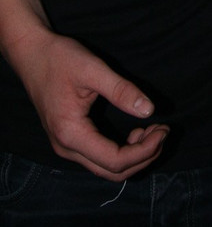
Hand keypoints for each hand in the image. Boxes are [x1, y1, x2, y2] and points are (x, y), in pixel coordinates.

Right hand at [10, 28, 168, 179]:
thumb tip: (150, 110)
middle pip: (112, 172)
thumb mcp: (93, 69)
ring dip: (134, 156)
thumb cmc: (60, 59)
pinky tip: (137, 132)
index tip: (163, 129)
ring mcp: (67, 146)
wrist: (33, 54)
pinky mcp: (71, 139)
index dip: (144, 151)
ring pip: (106, 168)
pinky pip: (100, 157)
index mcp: (71, 134)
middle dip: (143, 156)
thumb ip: (121, 90)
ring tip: (153, 130)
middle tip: (163, 130)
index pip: (115, 160)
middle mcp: (67, 148)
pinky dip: (123, 151)